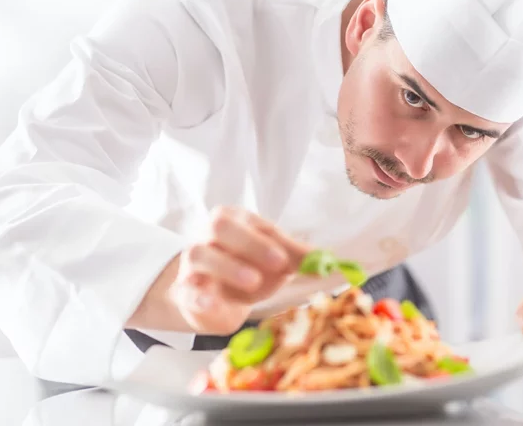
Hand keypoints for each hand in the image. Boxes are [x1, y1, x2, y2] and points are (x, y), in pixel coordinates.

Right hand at [170, 206, 309, 334]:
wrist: (211, 299)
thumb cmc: (246, 269)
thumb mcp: (275, 261)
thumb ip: (301, 259)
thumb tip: (337, 263)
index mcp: (235, 220)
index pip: (251, 223)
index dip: (270, 240)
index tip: (288, 259)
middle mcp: (210, 235)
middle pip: (220, 226)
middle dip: (251, 244)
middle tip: (279, 265)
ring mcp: (194, 262)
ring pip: (201, 254)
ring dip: (228, 267)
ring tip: (253, 281)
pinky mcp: (185, 289)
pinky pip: (187, 288)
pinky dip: (200, 295)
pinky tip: (213, 302)